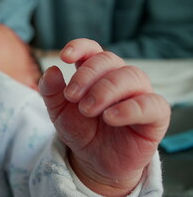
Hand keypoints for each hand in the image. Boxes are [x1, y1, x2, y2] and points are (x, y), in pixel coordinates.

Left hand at [39, 39, 169, 195]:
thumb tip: (51, 70)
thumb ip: (51, 91)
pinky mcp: (155, 116)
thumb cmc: (81, 129)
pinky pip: (152, 104)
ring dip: (106, 90)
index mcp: (96, 73)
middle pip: (109, 60)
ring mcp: (139, 94)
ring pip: (131, 76)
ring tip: (87, 109)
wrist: (94, 160)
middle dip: (87, 75)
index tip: (64, 57)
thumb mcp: (59, 112)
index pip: (92, 49)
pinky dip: (130, 108)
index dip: (80, 47)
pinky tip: (110, 118)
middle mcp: (120, 78)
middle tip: (72, 97)